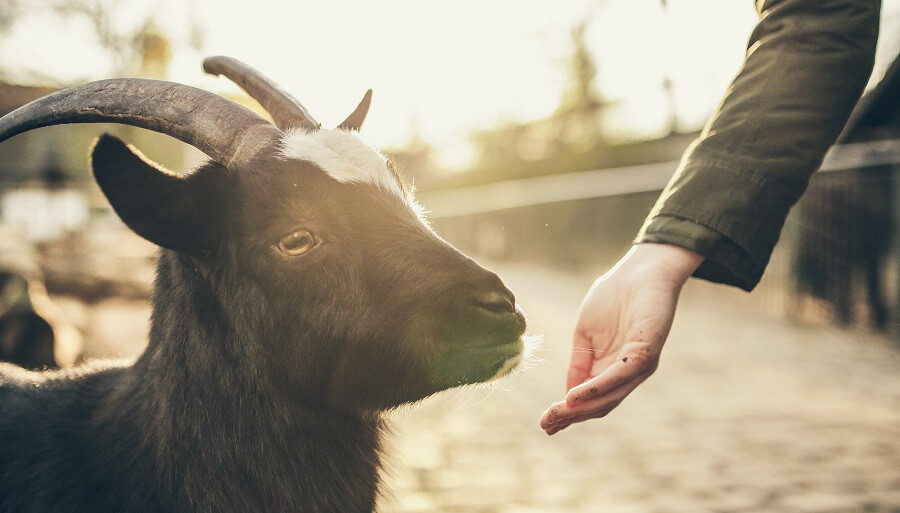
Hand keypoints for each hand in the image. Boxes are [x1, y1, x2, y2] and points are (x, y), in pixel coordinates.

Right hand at [539, 243, 702, 434]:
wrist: (638, 272)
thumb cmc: (613, 298)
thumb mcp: (585, 335)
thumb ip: (578, 364)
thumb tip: (567, 396)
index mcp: (610, 369)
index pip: (590, 400)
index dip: (567, 413)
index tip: (544, 423)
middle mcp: (626, 374)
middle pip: (599, 405)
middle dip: (571, 417)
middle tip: (546, 424)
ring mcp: (638, 366)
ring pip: (609, 397)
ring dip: (581, 408)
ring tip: (557, 413)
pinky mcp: (646, 353)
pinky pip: (619, 377)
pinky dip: (596, 388)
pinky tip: (575, 395)